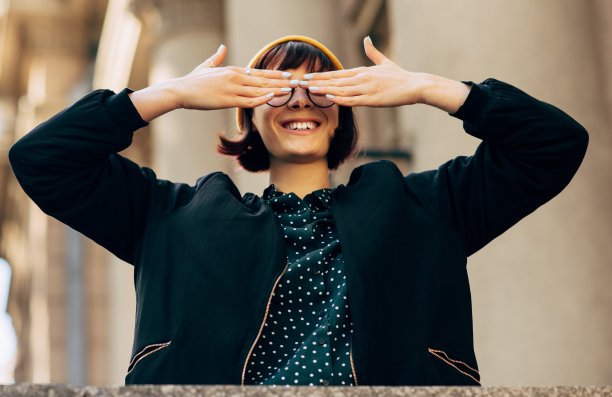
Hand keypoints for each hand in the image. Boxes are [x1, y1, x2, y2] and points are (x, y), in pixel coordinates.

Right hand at [175, 45, 293, 109]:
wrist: (181, 90)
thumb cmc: (193, 81)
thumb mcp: (206, 66)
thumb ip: (216, 58)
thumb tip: (221, 47)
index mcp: (232, 70)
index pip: (258, 72)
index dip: (274, 74)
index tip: (287, 75)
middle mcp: (235, 77)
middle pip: (263, 80)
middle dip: (281, 81)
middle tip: (296, 82)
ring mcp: (232, 89)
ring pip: (259, 90)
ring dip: (275, 90)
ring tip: (290, 91)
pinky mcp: (227, 100)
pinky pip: (248, 101)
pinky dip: (261, 99)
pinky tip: (271, 98)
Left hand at [305, 37, 469, 112]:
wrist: (415, 85)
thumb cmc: (400, 76)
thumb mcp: (384, 62)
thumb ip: (373, 52)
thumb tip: (366, 39)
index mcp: (362, 71)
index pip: (337, 73)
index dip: (321, 75)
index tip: (307, 76)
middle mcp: (362, 78)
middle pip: (334, 80)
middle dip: (316, 81)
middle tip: (300, 82)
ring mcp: (366, 88)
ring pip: (340, 89)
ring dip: (324, 89)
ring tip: (309, 90)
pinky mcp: (372, 99)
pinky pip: (353, 100)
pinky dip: (341, 99)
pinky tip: (330, 98)